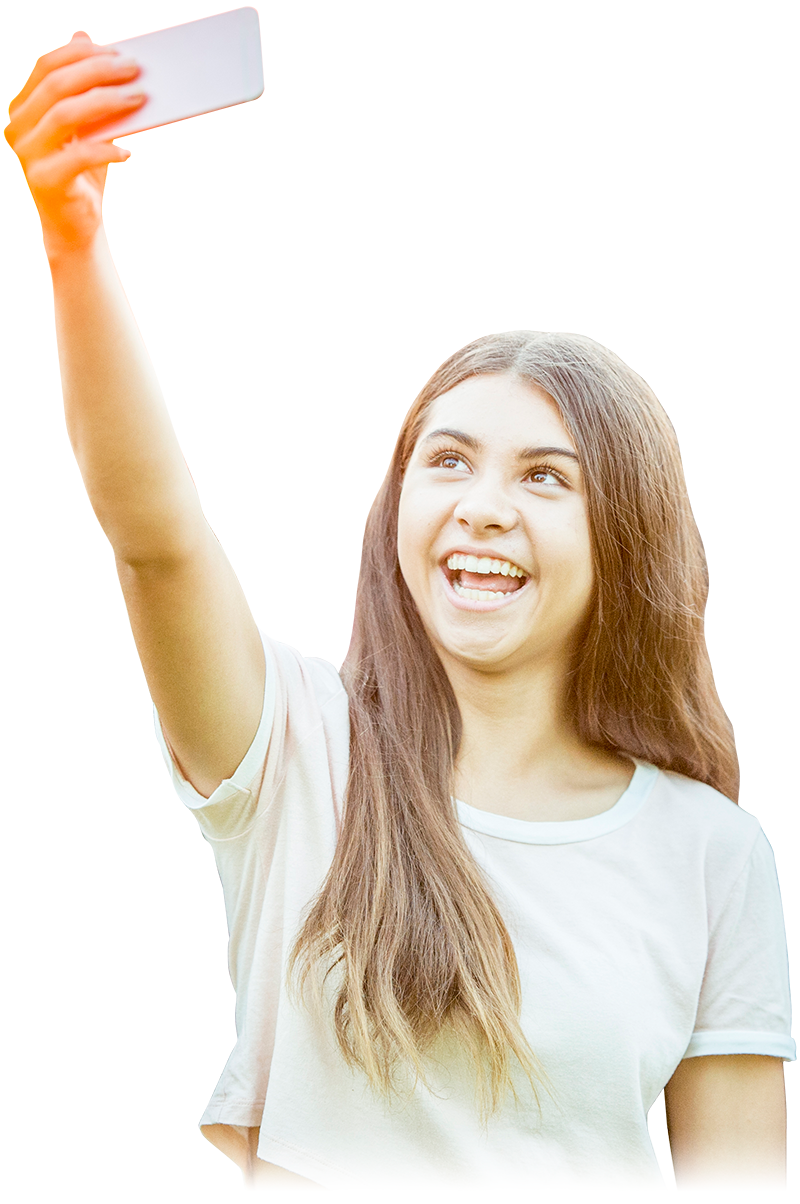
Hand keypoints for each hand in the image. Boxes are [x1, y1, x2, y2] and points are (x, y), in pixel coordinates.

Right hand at [6, 33, 145, 255]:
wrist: (75, 224)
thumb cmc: (83, 172)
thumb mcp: (86, 128)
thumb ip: (84, 91)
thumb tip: (87, 39)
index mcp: (23, 108)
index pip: (47, 68)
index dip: (82, 55)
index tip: (118, 53)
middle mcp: (17, 127)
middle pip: (57, 85)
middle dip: (98, 72)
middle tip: (134, 69)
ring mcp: (27, 154)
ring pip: (66, 114)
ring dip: (107, 101)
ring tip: (138, 98)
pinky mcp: (45, 180)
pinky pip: (80, 156)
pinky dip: (108, 149)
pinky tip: (131, 149)